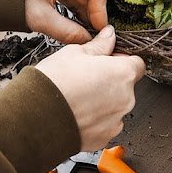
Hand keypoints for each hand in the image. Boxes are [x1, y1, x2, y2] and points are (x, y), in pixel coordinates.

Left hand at [25, 0, 107, 42]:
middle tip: (91, 33)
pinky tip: (73, 22)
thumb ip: (68, 32)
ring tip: (82, 30)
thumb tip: (87, 41)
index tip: (98, 29)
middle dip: (91, 13)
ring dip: (83, 12)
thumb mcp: (41, 19)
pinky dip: (73, 7)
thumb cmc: (9, 1)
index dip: (100, 10)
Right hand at [35, 25, 144, 150]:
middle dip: (110, 81)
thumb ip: (99, 45)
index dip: (121, 60)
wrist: (35, 118)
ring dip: (103, 101)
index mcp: (123, 73)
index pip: (137, 63)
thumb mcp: (75, 52)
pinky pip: (105, 123)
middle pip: (125, 85)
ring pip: (115, 105)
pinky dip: (95, 119)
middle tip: (86, 77)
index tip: (107, 60)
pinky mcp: (105, 137)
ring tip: (77, 96)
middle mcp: (126, 98)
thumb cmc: (54, 83)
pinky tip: (76, 112)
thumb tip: (109, 35)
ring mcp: (116, 120)